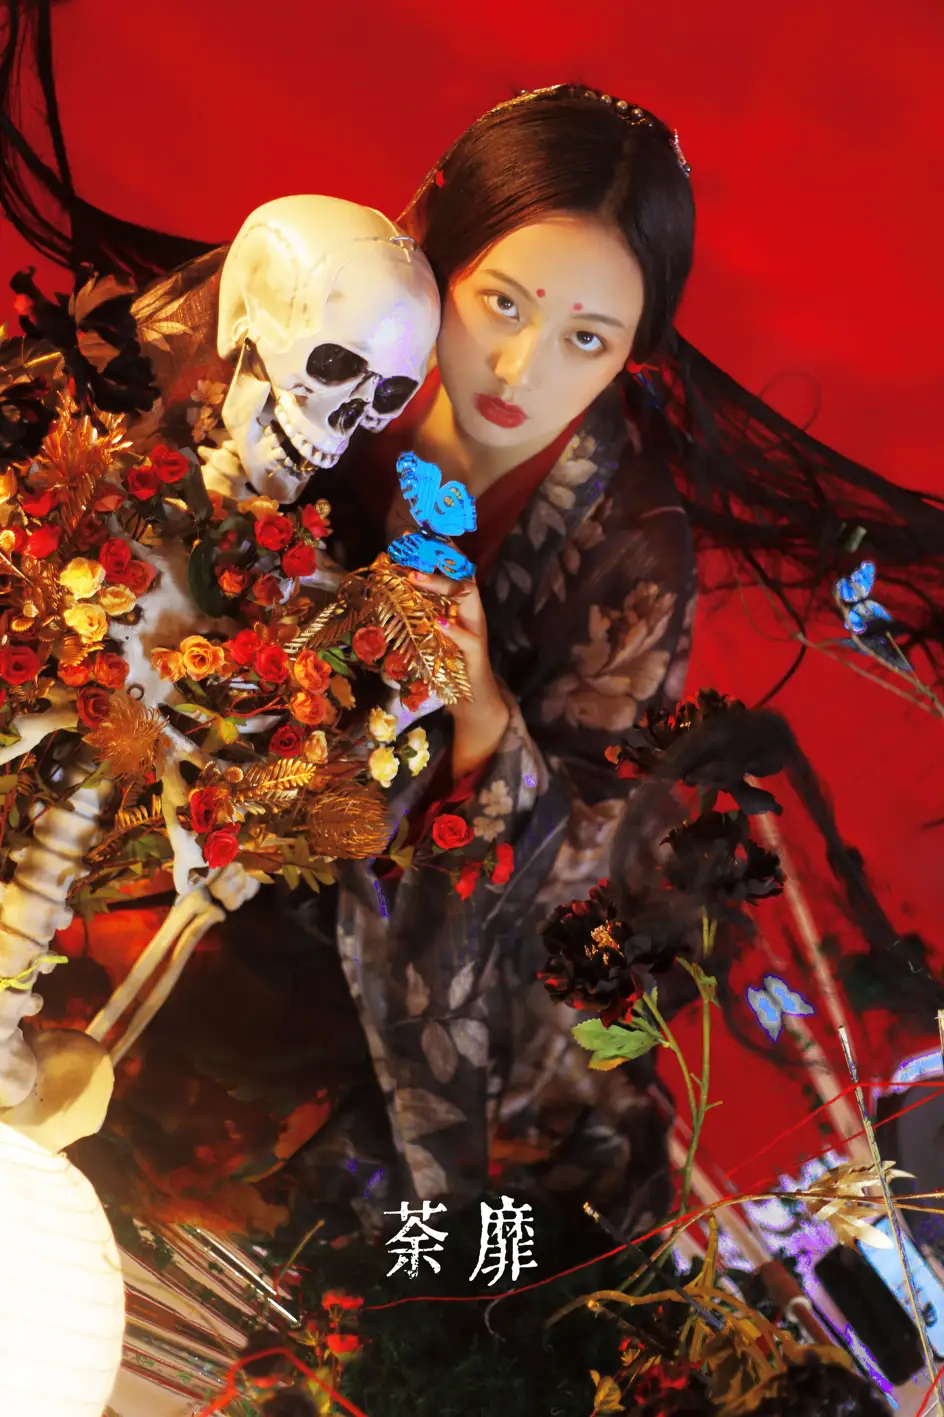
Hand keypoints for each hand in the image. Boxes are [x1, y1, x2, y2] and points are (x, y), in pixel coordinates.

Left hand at [408, 570, 509, 775]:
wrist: (472, 698)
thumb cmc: (449, 663)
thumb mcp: (431, 634)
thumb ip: (419, 614)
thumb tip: (390, 592)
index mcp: (460, 605)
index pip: (454, 569)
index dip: (438, 550)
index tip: (415, 534)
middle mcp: (472, 613)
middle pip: (462, 576)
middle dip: (439, 561)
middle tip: (409, 554)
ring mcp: (476, 631)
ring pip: (468, 598)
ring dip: (441, 586)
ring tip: (415, 579)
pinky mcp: (476, 655)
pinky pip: (469, 638)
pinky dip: (454, 630)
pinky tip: (439, 623)